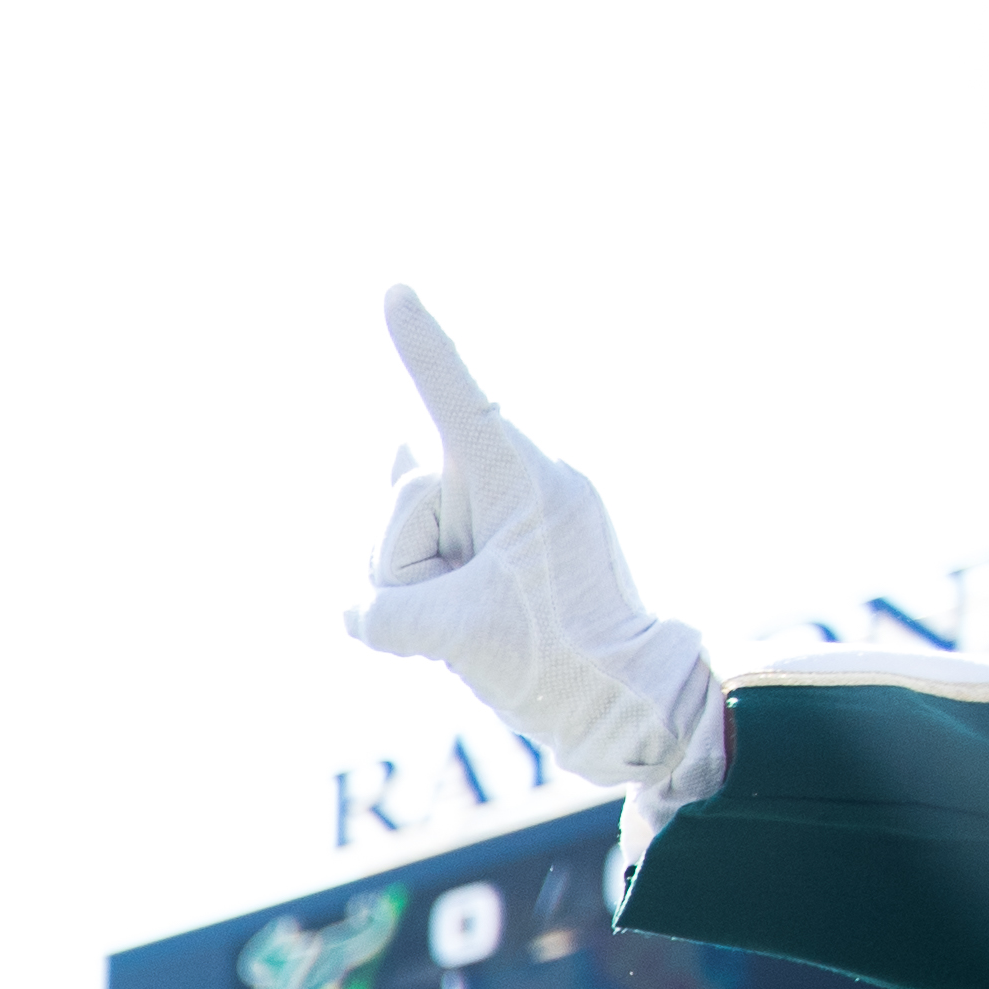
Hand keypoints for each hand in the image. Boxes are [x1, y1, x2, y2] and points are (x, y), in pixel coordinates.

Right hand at [345, 288, 723, 804]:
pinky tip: (457, 605)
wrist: (627, 700)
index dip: (421, 343)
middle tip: (465, 608)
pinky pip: (431, 544)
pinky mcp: (506, 543)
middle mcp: (517, 479)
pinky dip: (425, 580)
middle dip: (405, 555)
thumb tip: (361, 606)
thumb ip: (379, 610)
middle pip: (406, 491)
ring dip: (419, 585)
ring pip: (409, 528)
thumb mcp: (449, 636)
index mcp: (520, 479)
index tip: (394, 288)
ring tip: (479, 624)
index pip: (456, 397)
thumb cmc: (555, 660)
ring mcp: (511, 511)